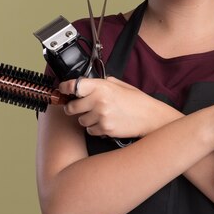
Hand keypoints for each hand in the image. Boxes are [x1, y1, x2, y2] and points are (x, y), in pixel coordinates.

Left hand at [58, 77, 180, 138]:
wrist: (150, 117)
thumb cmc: (136, 100)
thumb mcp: (119, 85)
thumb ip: (101, 83)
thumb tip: (86, 84)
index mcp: (101, 86)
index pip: (73, 86)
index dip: (65, 88)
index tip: (63, 90)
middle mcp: (99, 100)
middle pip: (71, 107)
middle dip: (74, 108)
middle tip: (81, 107)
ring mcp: (101, 116)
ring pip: (80, 121)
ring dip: (86, 119)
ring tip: (100, 115)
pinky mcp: (105, 129)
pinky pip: (90, 130)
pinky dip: (95, 128)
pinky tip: (106, 122)